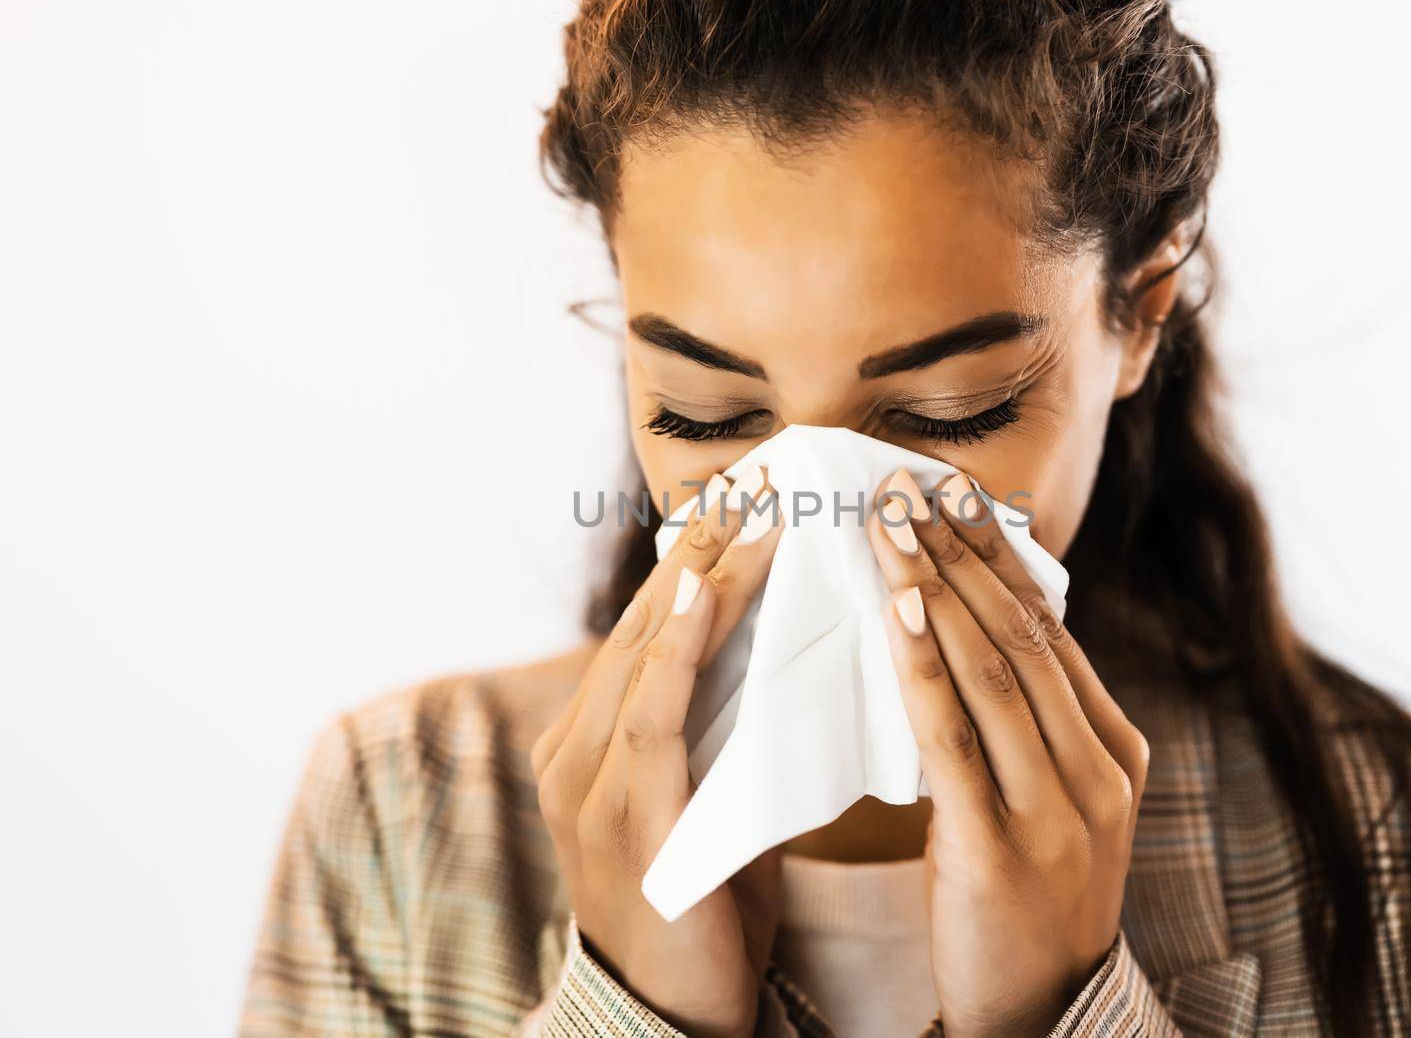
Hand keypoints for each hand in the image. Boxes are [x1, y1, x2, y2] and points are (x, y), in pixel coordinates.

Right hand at [530, 470, 784, 1037]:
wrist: (669, 1018)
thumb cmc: (703, 908)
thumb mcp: (711, 802)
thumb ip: (724, 732)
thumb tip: (785, 657)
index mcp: (596, 741)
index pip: (651, 629)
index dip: (701, 559)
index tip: (753, 497)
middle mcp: (577, 749)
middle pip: (645, 623)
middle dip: (705, 546)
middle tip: (764, 475)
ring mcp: (589, 781)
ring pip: (646, 650)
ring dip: (704, 573)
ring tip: (755, 508)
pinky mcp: (622, 816)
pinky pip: (649, 712)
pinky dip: (675, 643)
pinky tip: (704, 588)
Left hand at [867, 469, 1149, 1037]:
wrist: (1040, 1016)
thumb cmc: (1027, 900)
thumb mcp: (1049, 803)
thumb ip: (1024, 727)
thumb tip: (963, 632)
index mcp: (1116, 752)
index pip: (1050, 631)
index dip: (998, 557)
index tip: (950, 494)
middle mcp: (1098, 770)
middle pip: (1022, 636)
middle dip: (960, 552)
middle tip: (904, 487)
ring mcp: (1059, 810)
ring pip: (993, 671)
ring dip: (937, 587)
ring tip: (889, 525)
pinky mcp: (1002, 847)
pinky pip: (955, 738)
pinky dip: (926, 665)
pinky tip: (900, 609)